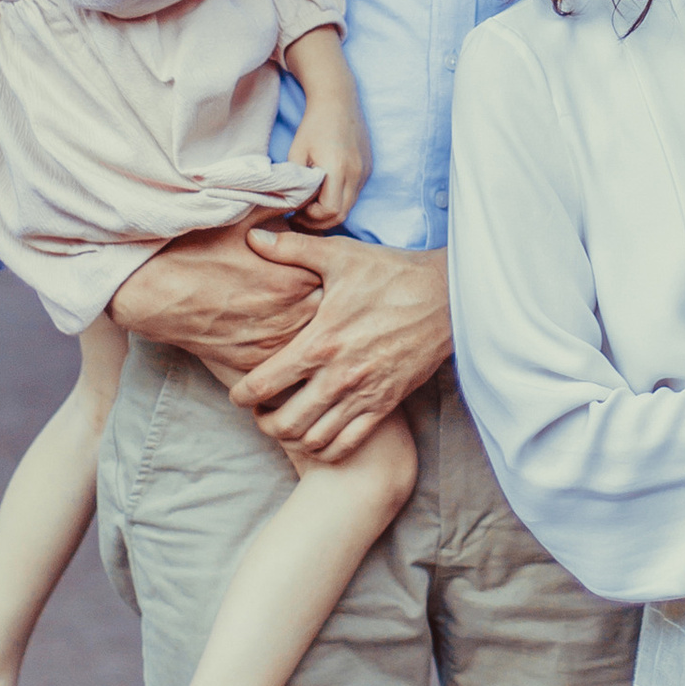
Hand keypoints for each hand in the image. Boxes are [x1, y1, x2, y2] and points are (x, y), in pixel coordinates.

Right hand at [112, 217, 326, 379]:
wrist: (151, 289)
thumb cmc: (195, 246)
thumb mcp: (244, 214)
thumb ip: (286, 204)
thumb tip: (315, 190)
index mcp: (295, 279)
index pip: (335, 279)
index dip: (331, 272)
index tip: (326, 266)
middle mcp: (289, 317)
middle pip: (328, 314)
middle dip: (328, 303)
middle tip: (320, 293)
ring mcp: (270, 345)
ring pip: (309, 342)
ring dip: (311, 329)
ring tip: (302, 316)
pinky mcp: (250, 365)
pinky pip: (283, 365)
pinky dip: (287, 354)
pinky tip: (282, 340)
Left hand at [233, 232, 449, 457]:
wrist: (447, 298)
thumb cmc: (391, 274)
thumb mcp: (340, 255)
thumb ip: (291, 249)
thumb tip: (252, 236)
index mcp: (319, 342)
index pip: (263, 384)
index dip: (240, 395)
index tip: (237, 393)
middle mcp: (338, 376)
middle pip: (284, 423)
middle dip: (262, 422)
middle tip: (259, 412)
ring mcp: (363, 395)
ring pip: (314, 439)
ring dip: (292, 438)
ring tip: (286, 424)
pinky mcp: (385, 405)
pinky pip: (347, 444)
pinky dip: (326, 449)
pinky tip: (318, 435)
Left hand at [280, 38, 372, 229]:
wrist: (338, 99)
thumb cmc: (313, 125)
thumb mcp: (297, 153)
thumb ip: (296, 182)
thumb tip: (293, 206)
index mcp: (338, 169)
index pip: (329, 211)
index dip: (310, 218)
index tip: (294, 213)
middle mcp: (356, 173)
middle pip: (341, 214)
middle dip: (319, 221)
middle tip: (299, 219)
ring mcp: (365, 171)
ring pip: (349, 206)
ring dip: (330, 211)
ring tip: (309, 208)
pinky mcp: (367, 168)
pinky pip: (354, 193)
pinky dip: (339, 199)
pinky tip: (323, 194)